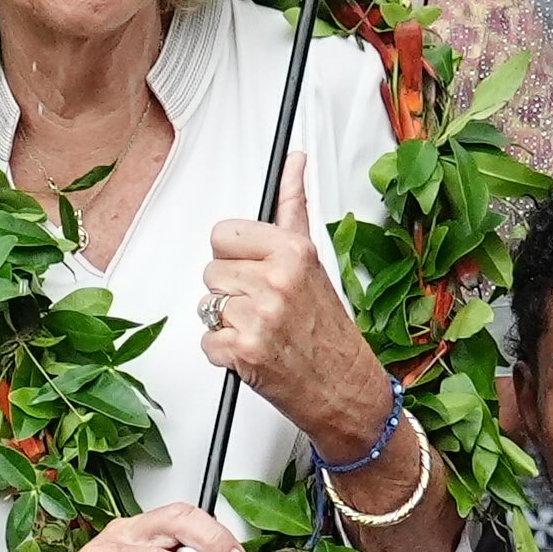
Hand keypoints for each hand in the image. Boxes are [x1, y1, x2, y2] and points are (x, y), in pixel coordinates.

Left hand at [201, 154, 395, 462]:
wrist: (346, 390)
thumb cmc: (328, 329)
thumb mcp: (314, 261)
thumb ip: (294, 208)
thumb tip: (294, 161)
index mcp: (293, 251)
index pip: (223, 233)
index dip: (234, 256)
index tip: (254, 270)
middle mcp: (277, 280)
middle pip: (211, 271)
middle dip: (231, 291)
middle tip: (263, 308)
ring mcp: (259, 316)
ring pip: (206, 305)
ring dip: (226, 323)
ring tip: (261, 330)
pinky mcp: (243, 351)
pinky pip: (206, 341)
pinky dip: (223, 354)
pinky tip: (253, 353)